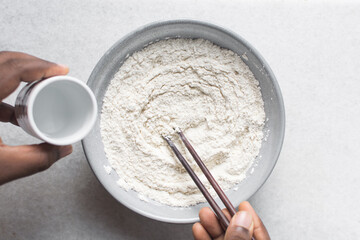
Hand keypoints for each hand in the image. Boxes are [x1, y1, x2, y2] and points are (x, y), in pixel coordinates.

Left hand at [0, 51, 72, 184]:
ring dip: (21, 72)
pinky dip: (6, 89)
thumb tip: (61, 148)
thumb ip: (38, 158)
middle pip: (3, 60)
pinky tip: (15, 110)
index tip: (60, 70)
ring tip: (41, 84)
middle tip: (54, 72)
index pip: (11, 69)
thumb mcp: (2, 167)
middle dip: (33, 63)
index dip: (40, 66)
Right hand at [193, 201, 269, 239]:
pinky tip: (199, 229)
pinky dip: (204, 237)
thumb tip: (242, 217)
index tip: (243, 204)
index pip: (259, 233)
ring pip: (222, 237)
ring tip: (204, 214)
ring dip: (211, 225)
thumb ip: (239, 238)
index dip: (251, 217)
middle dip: (225, 218)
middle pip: (237, 232)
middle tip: (217, 206)